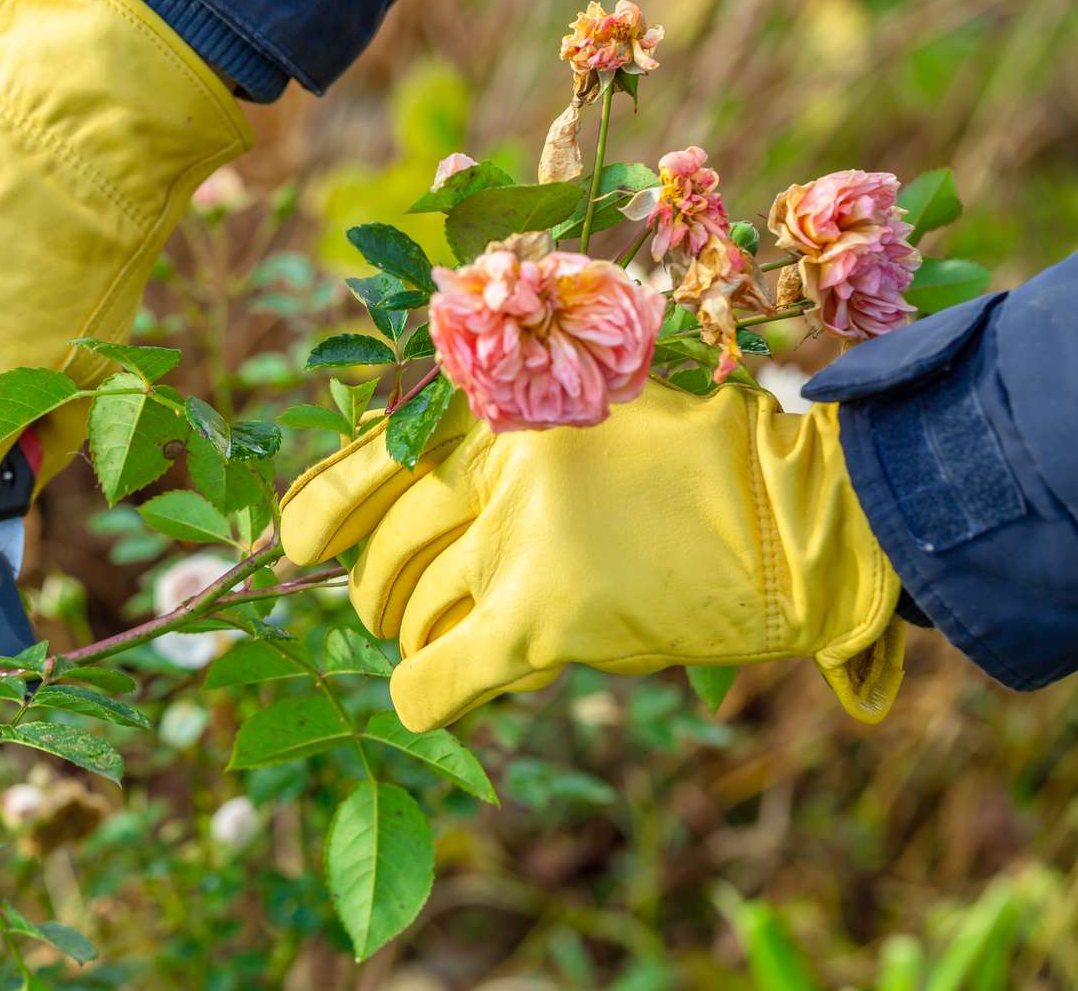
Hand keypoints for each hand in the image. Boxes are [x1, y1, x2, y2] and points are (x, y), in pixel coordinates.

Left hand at [281, 380, 904, 731]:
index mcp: (504, 407)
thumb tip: (416, 497)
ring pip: (409, 613)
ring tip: (440, 639)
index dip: (319, 507)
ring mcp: (518, 542)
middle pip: (386, 550)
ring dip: (411, 636)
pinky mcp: (546, 619)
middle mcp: (497, 467)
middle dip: (376, 589)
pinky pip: (440, 675)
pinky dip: (421, 690)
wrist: (804, 512)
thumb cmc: (708, 461)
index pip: (372, 457)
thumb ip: (512, 443)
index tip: (295, 542)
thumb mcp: (600, 412)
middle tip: (393, 605)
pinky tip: (420, 692)